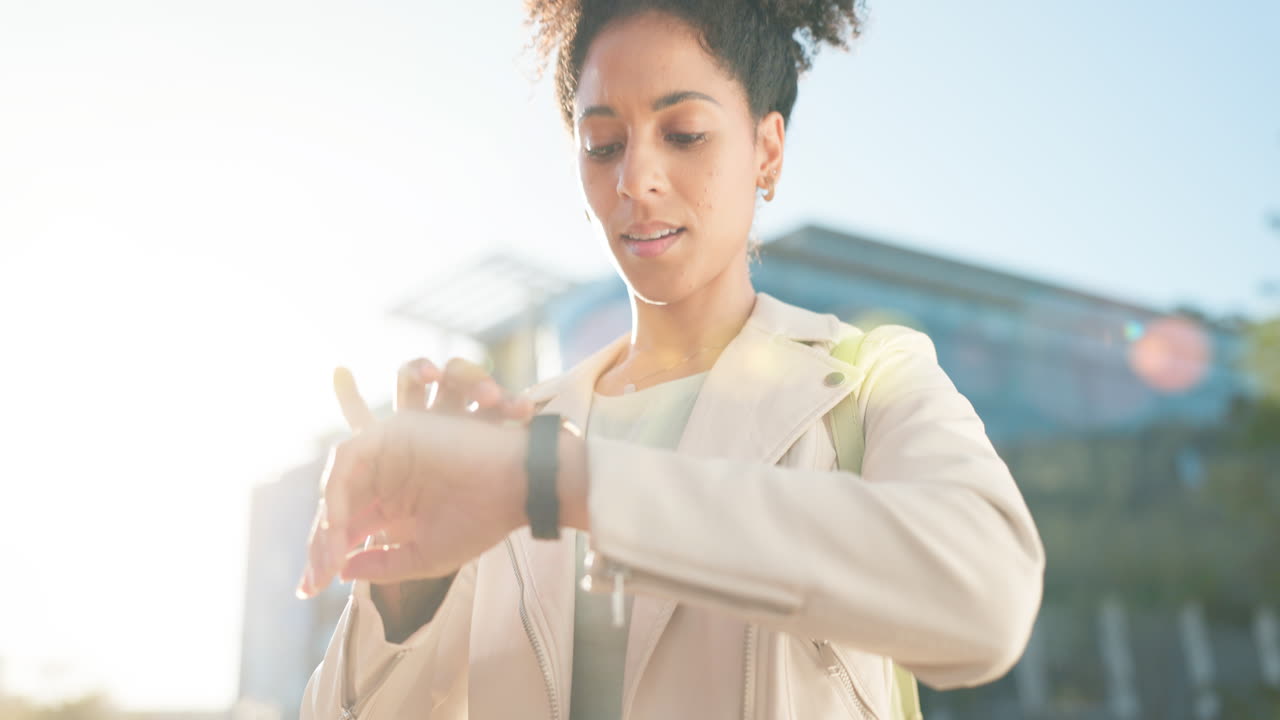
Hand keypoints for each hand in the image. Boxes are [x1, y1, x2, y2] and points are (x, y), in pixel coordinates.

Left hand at [295, 357, 533, 597]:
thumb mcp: (424, 556)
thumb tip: (340, 571)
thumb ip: (383, 564)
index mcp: (396, 501)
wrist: (517, 488)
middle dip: (320, 542)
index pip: (349, 525)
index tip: (311, 589)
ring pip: (336, 483)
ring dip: (326, 521)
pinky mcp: (390, 431)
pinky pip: (346, 460)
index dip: (327, 555)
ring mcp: (387, 451)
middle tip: (315, 578)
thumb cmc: (481, 519)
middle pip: (337, 505)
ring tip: (328, 557)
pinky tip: (337, 526)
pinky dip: (337, 492)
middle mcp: (387, 474)